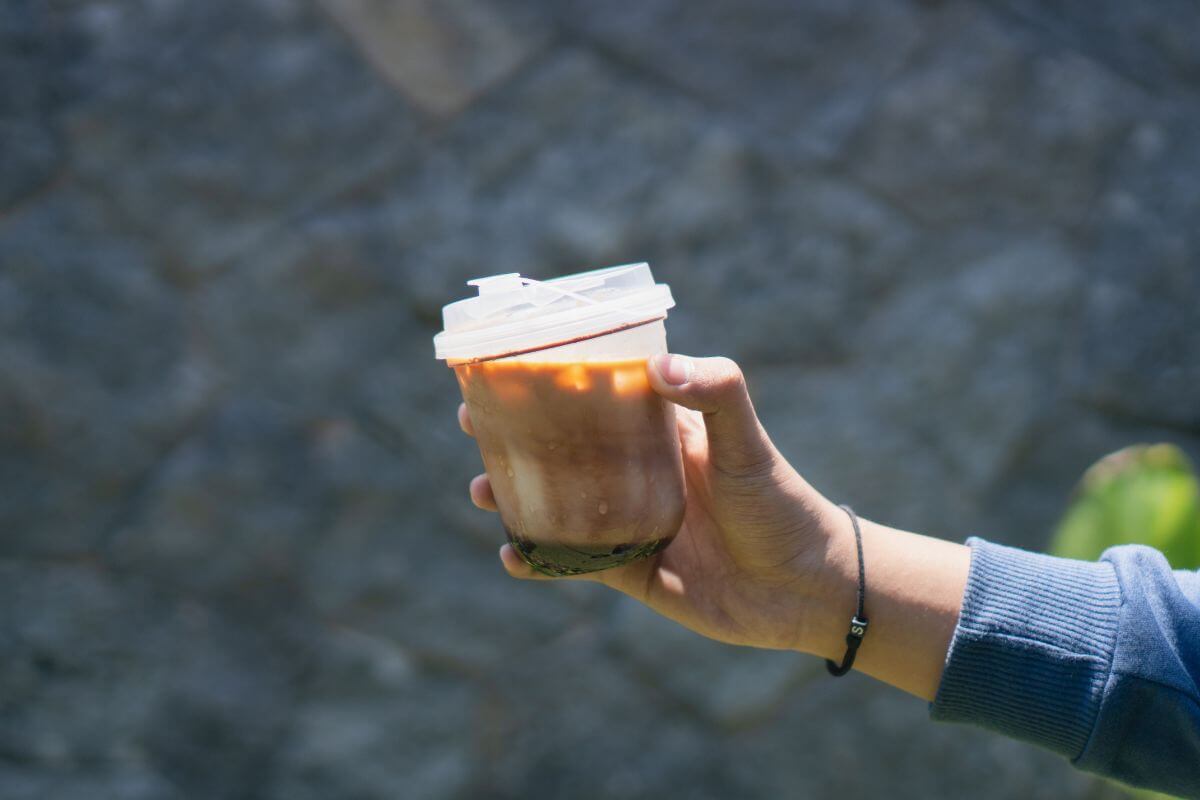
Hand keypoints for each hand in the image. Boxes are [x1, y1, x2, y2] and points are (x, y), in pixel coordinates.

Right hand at [460, 354, 845, 651]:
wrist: (803, 588)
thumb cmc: (782, 503)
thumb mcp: (748, 442)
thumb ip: (717, 393)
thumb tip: (657, 365)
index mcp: (661, 434)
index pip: (597, 398)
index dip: (551, 383)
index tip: (507, 369)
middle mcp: (639, 474)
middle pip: (563, 450)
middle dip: (515, 439)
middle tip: (473, 426)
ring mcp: (630, 522)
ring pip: (558, 505)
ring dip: (515, 498)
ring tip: (481, 491)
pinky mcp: (630, 571)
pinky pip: (574, 564)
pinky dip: (541, 561)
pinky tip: (513, 557)